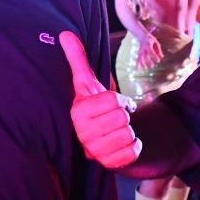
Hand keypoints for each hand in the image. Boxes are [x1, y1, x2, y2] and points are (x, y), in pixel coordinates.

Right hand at [59, 31, 142, 169]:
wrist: (102, 138)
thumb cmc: (95, 108)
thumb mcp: (88, 83)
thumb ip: (77, 60)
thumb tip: (65, 34)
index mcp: (77, 113)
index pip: (113, 101)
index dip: (119, 100)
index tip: (113, 103)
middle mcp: (82, 134)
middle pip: (122, 118)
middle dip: (124, 116)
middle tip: (115, 118)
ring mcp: (95, 152)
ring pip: (128, 134)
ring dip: (129, 131)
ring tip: (117, 130)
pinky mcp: (109, 164)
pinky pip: (133, 150)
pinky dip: (134, 146)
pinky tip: (122, 144)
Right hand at [134, 32, 163, 68]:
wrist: (142, 36)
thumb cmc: (151, 40)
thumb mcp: (156, 43)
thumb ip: (159, 50)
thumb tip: (162, 57)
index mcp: (148, 45)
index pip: (151, 52)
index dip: (155, 56)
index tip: (158, 61)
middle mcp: (143, 48)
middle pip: (145, 55)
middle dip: (148, 61)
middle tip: (152, 66)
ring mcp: (140, 50)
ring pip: (140, 57)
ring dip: (142, 63)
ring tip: (145, 68)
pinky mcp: (139, 52)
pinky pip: (138, 58)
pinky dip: (137, 63)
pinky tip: (138, 68)